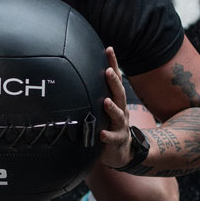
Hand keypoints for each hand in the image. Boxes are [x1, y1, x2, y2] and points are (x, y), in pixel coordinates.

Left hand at [99, 46, 132, 168]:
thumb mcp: (104, 108)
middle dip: (114, 81)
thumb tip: (78, 73)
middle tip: (108, 70)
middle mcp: (121, 110)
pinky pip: (113, 138)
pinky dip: (108, 135)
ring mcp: (121, 125)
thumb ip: (95, 93)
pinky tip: (102, 134)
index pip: (115, 79)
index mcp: (117, 100)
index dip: (113, 63)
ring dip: (113, 108)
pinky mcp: (118, 141)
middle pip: (119, 93)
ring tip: (106, 102)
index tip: (109, 49)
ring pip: (119, 115)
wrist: (122, 151)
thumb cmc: (110, 125)